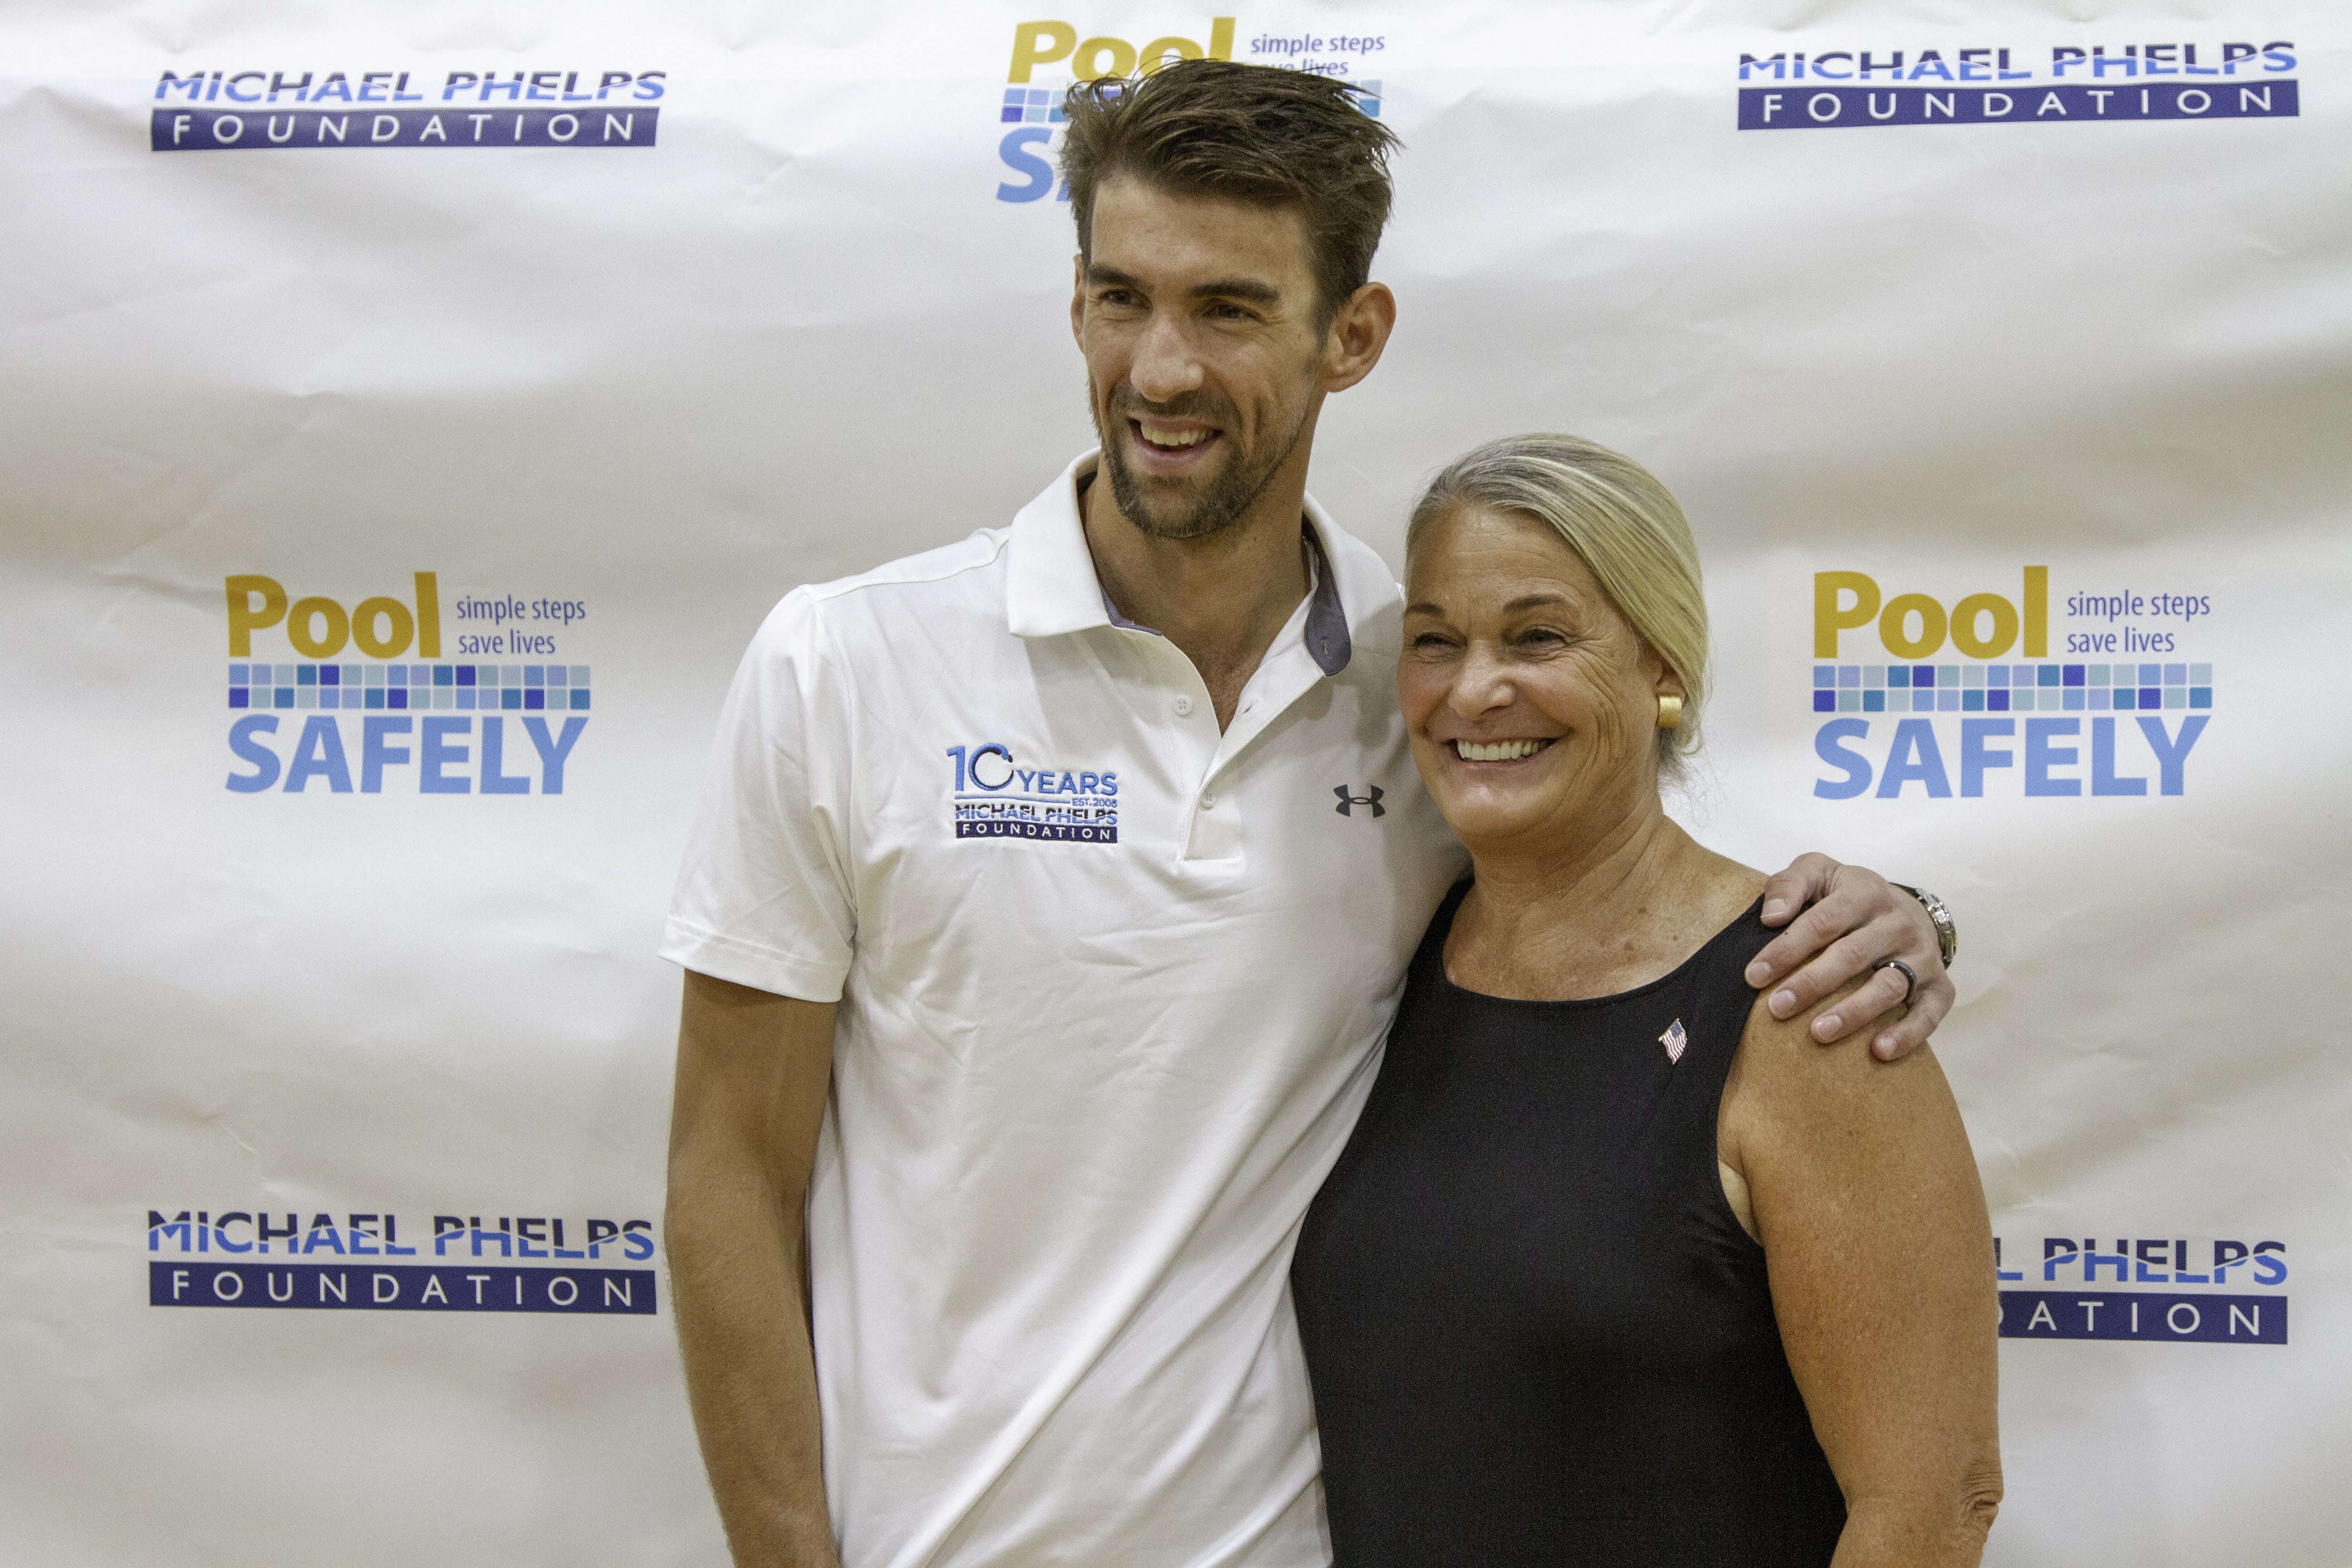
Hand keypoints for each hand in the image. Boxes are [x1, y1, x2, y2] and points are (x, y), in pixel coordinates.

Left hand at [1745, 854, 1952, 1061]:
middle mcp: (1897, 923)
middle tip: (1777, 1008)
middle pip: (1851, 955)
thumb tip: (1771, 917)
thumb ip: (1789, 885)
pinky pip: (1929, 1013)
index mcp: (1864, 893)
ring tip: (1819, 1032)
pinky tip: (1879, 1051)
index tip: (1754, 975)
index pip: (1822, 922)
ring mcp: (1921, 956)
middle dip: (1812, 983)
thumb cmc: (1847, 897)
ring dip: (1854, 1012)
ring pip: (1888, 986)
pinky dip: (1907, 1033)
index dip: (1786, 950)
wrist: (1908, 909)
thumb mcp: (1817, 873)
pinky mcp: (1940, 986)